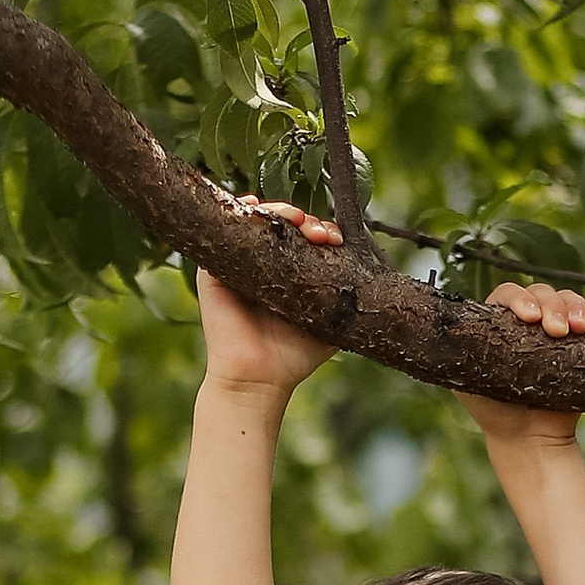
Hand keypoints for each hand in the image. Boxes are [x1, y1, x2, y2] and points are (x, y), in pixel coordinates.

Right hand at [196, 198, 343, 396]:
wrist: (259, 379)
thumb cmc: (294, 356)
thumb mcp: (330, 322)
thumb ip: (345, 296)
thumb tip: (369, 270)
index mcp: (288, 273)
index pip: (305, 238)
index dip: (322, 230)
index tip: (336, 240)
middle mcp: (262, 264)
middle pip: (284, 224)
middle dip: (306, 220)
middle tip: (320, 234)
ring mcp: (238, 263)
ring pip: (258, 220)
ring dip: (280, 210)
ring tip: (298, 221)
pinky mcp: (215, 270)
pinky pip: (227, 228)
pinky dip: (244, 211)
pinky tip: (259, 206)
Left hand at [461, 279, 584, 447]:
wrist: (529, 438)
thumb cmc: (494, 410)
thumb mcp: (468, 381)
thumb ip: (462, 354)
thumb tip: (451, 330)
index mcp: (498, 321)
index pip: (507, 295)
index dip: (520, 299)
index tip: (529, 318)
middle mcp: (527, 320)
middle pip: (541, 292)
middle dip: (552, 306)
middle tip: (557, 331)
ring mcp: (555, 327)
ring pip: (567, 299)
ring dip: (575, 306)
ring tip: (580, 328)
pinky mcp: (580, 339)